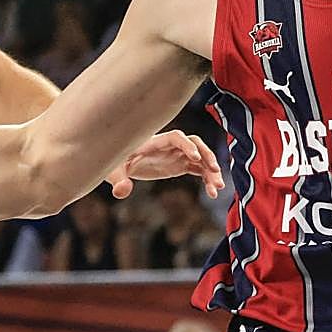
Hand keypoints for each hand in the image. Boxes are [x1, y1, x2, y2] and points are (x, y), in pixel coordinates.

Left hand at [105, 130, 223, 199]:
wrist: (120, 164)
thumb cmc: (115, 162)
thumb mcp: (114, 171)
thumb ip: (118, 181)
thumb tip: (121, 192)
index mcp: (155, 142)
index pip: (175, 137)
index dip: (186, 145)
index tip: (194, 157)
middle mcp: (170, 146)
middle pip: (194, 144)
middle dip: (206, 154)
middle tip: (214, 170)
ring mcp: (176, 155)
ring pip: (200, 158)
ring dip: (211, 170)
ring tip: (218, 188)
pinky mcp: (179, 165)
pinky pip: (198, 169)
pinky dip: (207, 178)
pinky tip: (212, 193)